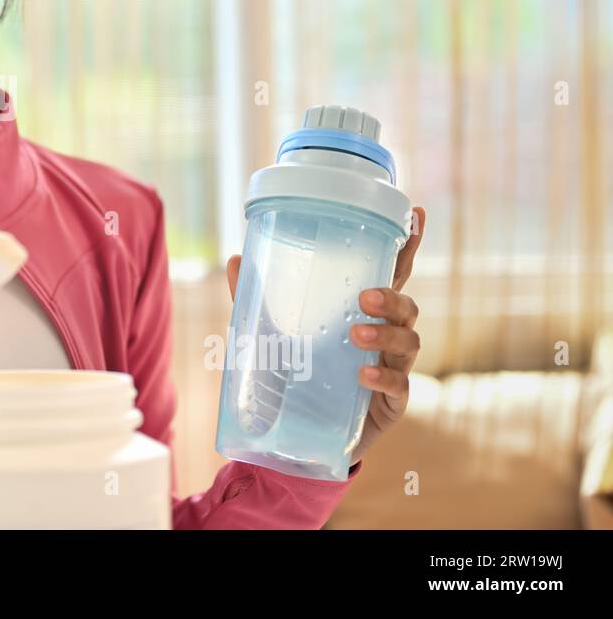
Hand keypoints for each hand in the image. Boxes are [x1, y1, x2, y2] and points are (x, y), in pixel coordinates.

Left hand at [224, 206, 426, 465]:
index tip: (416, 214)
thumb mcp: (270, 333)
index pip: (390, 273)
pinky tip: (364, 374)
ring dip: (387, 333)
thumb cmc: (293, 374)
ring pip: (410, 341)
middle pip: (408, 305)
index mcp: (362, 312)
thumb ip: (254, 299)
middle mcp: (384, 336)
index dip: (407, 245)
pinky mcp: (391, 403)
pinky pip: (400, 386)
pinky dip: (384, 376)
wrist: (295, 437)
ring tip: (355, 333)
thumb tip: (235, 258)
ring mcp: (392, 368)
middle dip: (392, 296)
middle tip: (364, 296)